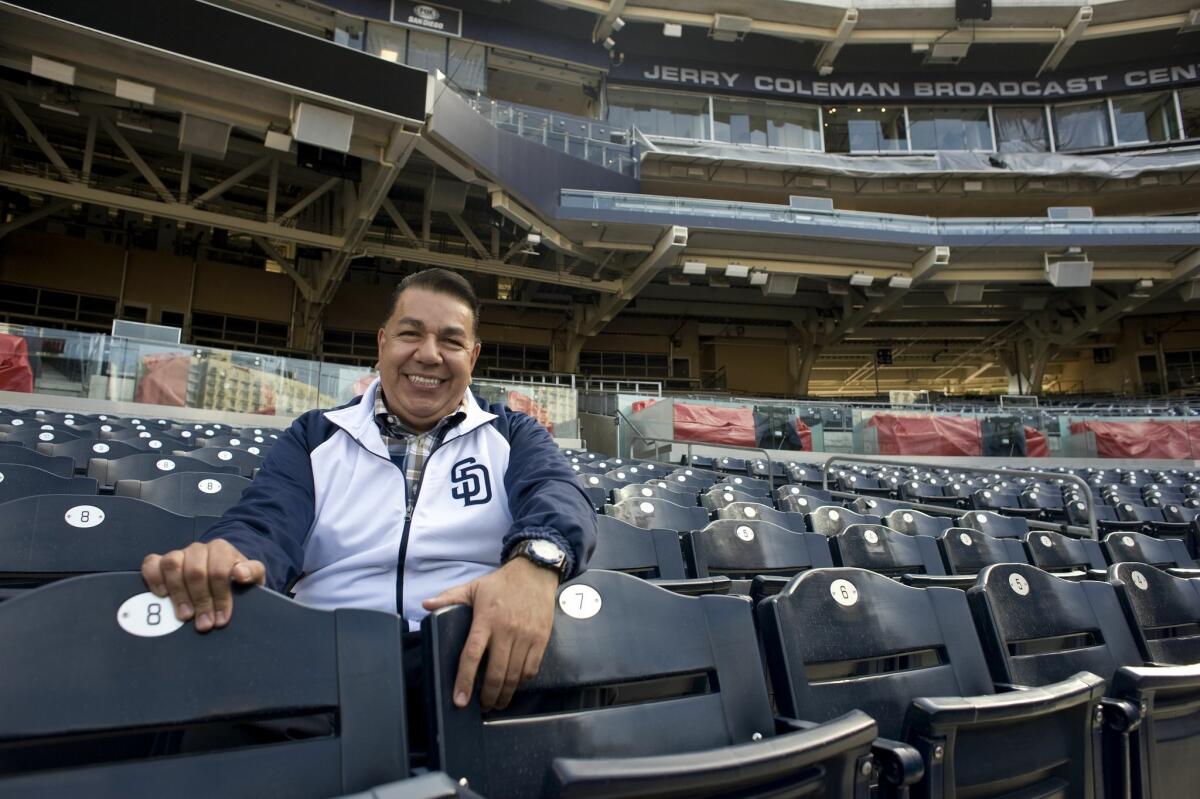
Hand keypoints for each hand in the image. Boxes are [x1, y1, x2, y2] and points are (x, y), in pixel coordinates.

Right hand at [141, 540, 265, 632]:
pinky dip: (154, 578)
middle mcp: (198, 549)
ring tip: (185, 616)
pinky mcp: (161, 562)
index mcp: (221, 549)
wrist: (222, 571)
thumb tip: (240, 574)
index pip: (219, 571)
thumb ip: (253, 572)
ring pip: (172, 565)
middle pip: (195, 572)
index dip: (220, 597)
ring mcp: (178, 554)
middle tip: (204, 624)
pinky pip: (151, 564)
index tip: (221, 619)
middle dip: (201, 601)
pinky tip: (162, 595)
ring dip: (178, 593)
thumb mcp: (253, 575)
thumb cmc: (236, 577)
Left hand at [423, 556, 558, 710]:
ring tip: (496, 702)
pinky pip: (531, 668)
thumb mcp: (473, 587)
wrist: (534, 573)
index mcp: (486, 619)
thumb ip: (449, 598)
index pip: (472, 654)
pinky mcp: (541, 639)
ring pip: (514, 675)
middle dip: (487, 696)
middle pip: (495, 672)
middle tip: (481, 706)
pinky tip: (514, 685)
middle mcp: (506, 630)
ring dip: (504, 694)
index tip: (460, 700)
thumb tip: (426, 605)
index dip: (464, 680)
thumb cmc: (502, 583)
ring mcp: (526, 636)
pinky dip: (522, 681)